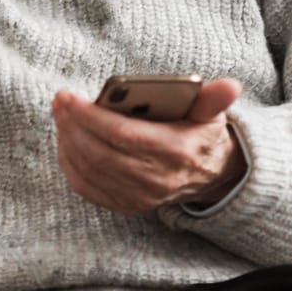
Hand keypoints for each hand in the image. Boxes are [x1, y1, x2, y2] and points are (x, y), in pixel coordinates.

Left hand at [52, 78, 245, 215]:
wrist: (207, 175)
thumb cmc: (200, 134)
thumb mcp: (210, 112)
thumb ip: (215, 97)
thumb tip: (231, 86)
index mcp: (175, 151)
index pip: (124, 136)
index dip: (92, 117)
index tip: (70, 97)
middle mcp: (156, 179)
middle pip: (101, 153)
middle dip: (73, 125)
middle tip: (60, 101)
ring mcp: (139, 196)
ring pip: (90, 169)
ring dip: (68, 140)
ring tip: (60, 113)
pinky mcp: (125, 204)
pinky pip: (87, 187)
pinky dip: (70, 162)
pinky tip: (65, 139)